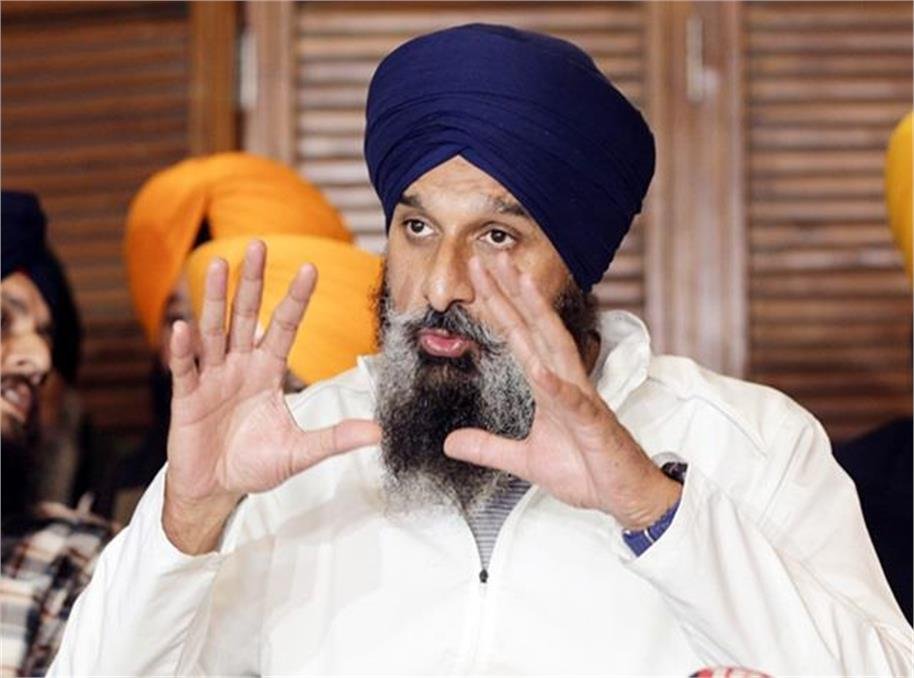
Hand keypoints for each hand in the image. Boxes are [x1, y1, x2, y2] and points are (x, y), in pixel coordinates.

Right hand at [163, 241, 380, 552]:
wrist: (216, 490)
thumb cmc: (255, 465)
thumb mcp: (300, 452)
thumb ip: (334, 439)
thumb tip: (377, 433)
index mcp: (267, 372)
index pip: (284, 327)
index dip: (295, 298)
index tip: (310, 267)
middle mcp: (240, 367)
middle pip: (246, 315)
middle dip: (252, 281)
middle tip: (258, 244)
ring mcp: (212, 379)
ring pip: (215, 330)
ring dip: (216, 298)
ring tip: (220, 264)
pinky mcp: (187, 398)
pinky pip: (185, 369)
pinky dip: (182, 349)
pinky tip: (181, 327)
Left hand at [444, 254, 680, 530]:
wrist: (623, 498)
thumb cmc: (585, 471)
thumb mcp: (525, 460)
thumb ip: (488, 447)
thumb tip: (450, 441)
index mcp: (548, 383)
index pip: (518, 335)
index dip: (498, 303)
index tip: (478, 272)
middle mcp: (564, 380)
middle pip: (534, 326)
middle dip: (512, 290)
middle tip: (490, 254)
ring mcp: (580, 399)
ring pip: (557, 348)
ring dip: (539, 314)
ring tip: (522, 282)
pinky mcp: (594, 425)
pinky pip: (573, 402)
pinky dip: (556, 385)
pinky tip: (541, 369)